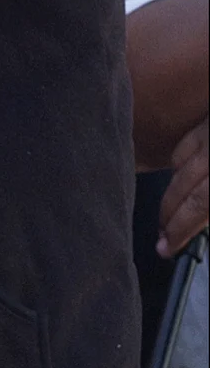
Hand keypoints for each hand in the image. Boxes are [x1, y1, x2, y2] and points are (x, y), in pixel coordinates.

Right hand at [158, 116, 208, 257]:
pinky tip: (180, 173)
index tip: (166, 248)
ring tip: (170, 213)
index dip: (179, 229)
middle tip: (162, 238)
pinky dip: (180, 161)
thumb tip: (202, 220)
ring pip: (179, 165)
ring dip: (172, 192)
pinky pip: (186, 143)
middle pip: (182, 187)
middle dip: (169, 216)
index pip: (198, 206)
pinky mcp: (209, 119)